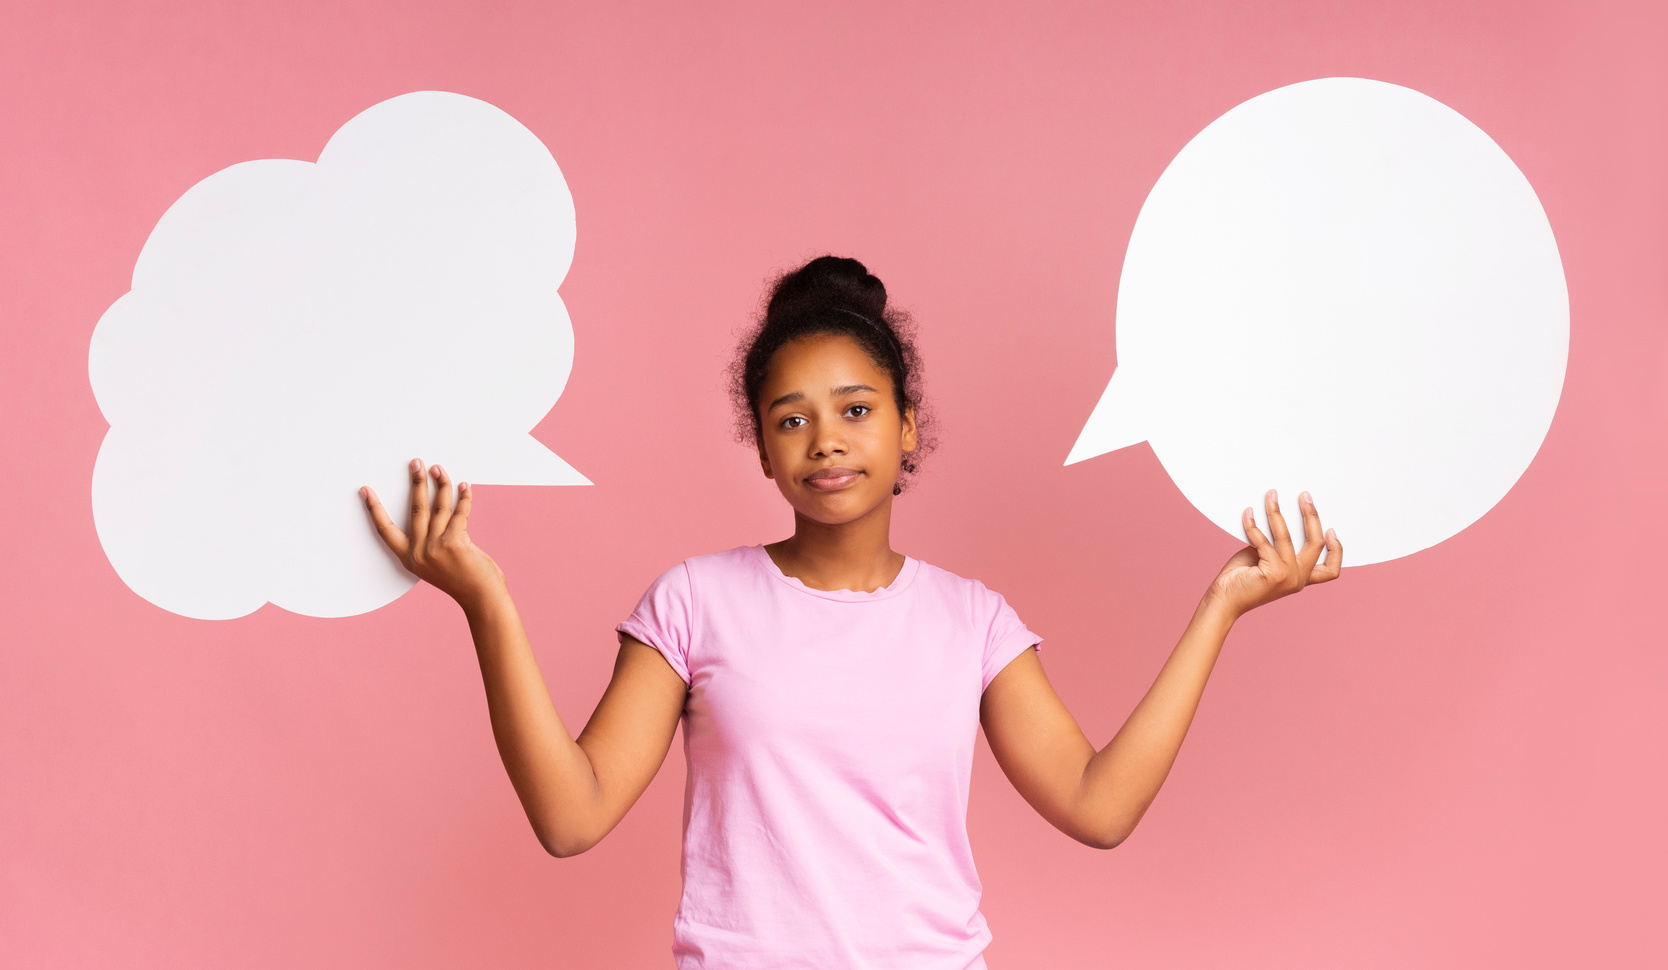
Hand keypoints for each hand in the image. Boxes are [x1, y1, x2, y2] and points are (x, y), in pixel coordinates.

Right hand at [361, 459, 507, 610]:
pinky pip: (459, 512)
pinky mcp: (454, 542)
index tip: (365, 490)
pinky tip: (464, 486)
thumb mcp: (438, 565)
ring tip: (439, 469)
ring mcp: (436, 547)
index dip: (374, 509)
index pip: (385, 530)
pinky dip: (464, 497)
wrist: (481, 598)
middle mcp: (419, 552)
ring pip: (438, 507)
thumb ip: (433, 544)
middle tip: (416, 463)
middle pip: (415, 509)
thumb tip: (440, 510)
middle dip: (416, 483)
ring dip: (440, 484)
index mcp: (410, 559)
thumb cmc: (464, 581)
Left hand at [1207, 489, 1341, 618]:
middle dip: (1311, 516)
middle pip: (1315, 543)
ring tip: (1270, 496)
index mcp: (1301, 579)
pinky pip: (1264, 542)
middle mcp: (1298, 579)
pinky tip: (1248, 514)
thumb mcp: (1266, 559)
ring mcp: (1288, 577)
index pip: (1330, 570)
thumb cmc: (1242, 579)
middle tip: (1304, 497)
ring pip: (1286, 536)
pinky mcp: (1273, 573)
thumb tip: (1277, 515)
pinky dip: (1254, 525)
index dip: (1336, 550)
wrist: (1224, 599)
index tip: (1331, 529)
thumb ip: (1277, 545)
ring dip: (1276, 512)